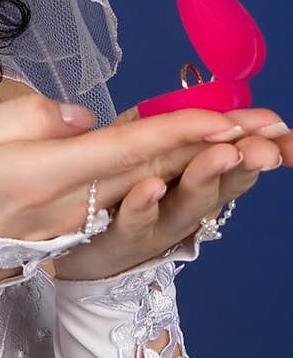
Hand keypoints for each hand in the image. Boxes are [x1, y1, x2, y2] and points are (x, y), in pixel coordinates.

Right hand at [0, 89, 287, 251]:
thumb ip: (26, 120)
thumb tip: (85, 119)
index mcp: (42, 177)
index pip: (125, 150)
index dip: (179, 132)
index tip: (227, 118)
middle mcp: (70, 206)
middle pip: (155, 171)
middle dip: (217, 147)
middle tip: (273, 126)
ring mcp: (76, 224)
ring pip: (152, 189)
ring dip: (210, 167)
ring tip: (261, 146)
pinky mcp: (76, 231)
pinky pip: (134, 203)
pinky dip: (178, 183)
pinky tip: (208, 168)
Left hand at [53, 104, 290, 280]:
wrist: (85, 247)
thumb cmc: (127, 192)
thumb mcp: (159, 150)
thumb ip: (190, 130)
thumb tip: (222, 110)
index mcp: (200, 176)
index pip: (241, 156)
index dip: (269, 144)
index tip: (284, 129)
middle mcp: (188, 203)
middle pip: (223, 181)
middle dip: (245, 161)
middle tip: (262, 148)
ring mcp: (159, 223)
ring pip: (188, 203)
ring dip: (205, 175)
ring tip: (221, 154)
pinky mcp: (121, 237)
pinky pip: (134, 221)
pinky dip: (145, 205)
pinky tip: (152, 186)